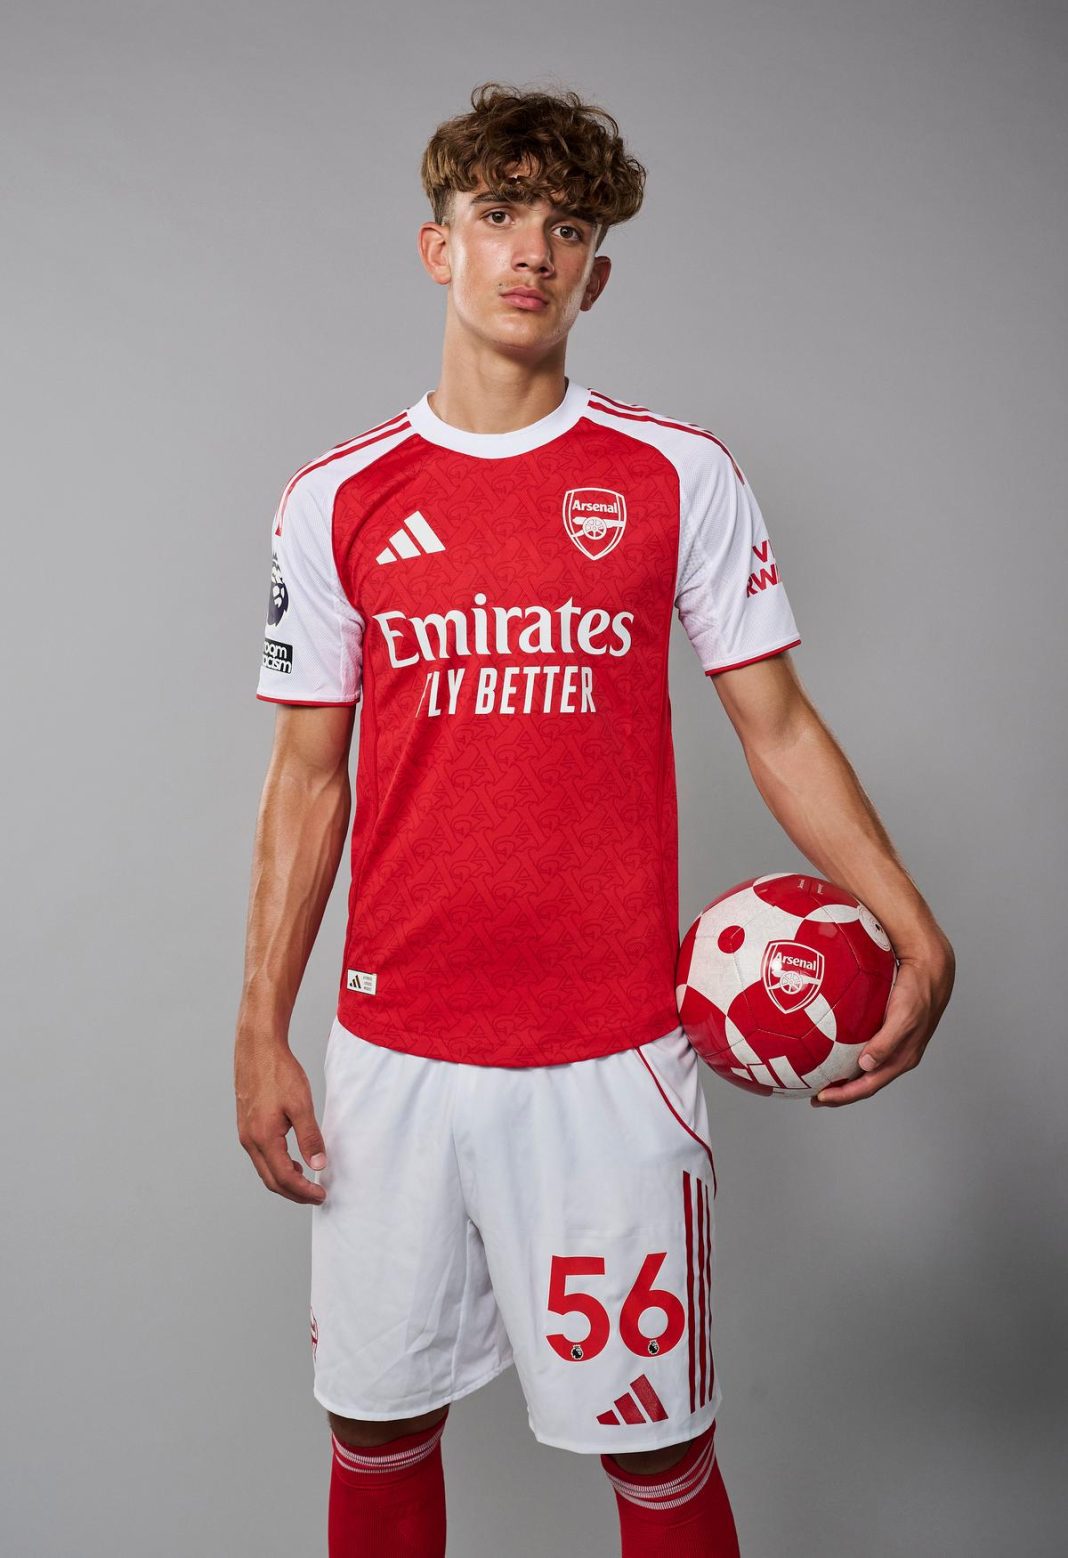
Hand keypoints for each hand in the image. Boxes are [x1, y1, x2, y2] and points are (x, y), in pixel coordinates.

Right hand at [235, 1038, 327, 1202]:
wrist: (257, 1048)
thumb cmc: (278, 1072)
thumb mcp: (300, 1104)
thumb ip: (310, 1137)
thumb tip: (318, 1165)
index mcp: (263, 1138)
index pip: (283, 1178)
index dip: (303, 1191)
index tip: (321, 1196)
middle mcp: (250, 1140)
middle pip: (271, 1179)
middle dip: (294, 1193)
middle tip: (316, 1196)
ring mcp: (246, 1133)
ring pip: (264, 1169)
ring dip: (285, 1180)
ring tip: (306, 1181)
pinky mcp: (246, 1125)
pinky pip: (261, 1156)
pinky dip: (277, 1165)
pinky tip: (292, 1160)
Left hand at [810, 935, 955, 1107]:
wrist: (931, 970)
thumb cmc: (918, 992)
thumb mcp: (903, 1018)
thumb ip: (886, 1042)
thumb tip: (866, 1065)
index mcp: (902, 1058)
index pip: (868, 1086)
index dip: (844, 1095)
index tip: (821, 1098)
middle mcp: (896, 1055)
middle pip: (865, 1082)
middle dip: (840, 1092)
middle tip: (815, 1096)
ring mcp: (892, 1043)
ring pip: (865, 1068)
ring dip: (844, 1077)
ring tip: (822, 1078)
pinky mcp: (886, 1030)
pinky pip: (864, 1048)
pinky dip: (848, 1055)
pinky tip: (834, 1048)